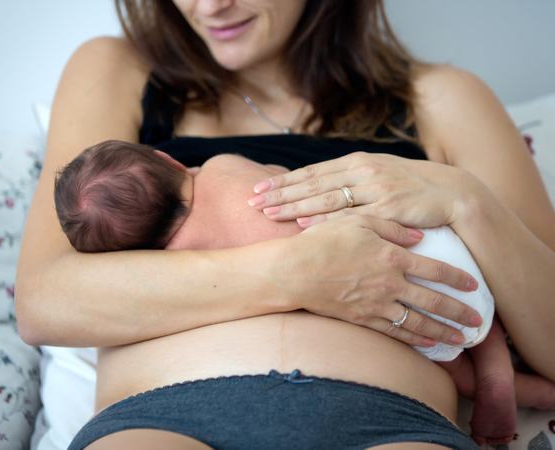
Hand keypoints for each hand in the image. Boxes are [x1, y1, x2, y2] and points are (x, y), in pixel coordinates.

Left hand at [247, 151, 476, 228]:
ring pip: (326, 198)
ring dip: (294, 206)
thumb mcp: (378, 175)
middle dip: (280, 193)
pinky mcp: (389, 208)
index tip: (258, 188)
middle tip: (252, 201)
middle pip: (312, 184)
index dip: (283, 181)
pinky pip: (352, 216)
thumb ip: (349, 180)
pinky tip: (304, 224)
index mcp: (357, 163)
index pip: (312, 173)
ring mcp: (376, 189)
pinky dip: (326, 220)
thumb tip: (319, 190)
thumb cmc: (411, 187)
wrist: (453, 193)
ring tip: (268, 212)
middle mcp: (363, 172)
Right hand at [277, 214, 481, 346]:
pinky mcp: (362, 319)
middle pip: (433, 301)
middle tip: (478, 321)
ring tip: (461, 340)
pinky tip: (428, 345)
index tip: (474, 286)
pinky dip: (414, 339)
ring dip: (442, 332)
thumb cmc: (323, 241)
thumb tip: (419, 237)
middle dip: (459, 312)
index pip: (435, 269)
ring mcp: (376, 305)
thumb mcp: (357, 222)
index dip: (457, 278)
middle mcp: (390, 284)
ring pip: (418, 322)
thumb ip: (391, 227)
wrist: (294, 271)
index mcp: (392, 257)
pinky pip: (394, 332)